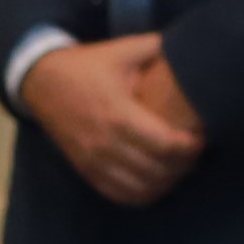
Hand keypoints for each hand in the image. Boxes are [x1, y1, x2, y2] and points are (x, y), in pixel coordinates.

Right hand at [19, 34, 206, 206]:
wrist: (41, 82)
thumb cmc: (87, 65)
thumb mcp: (123, 50)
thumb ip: (158, 48)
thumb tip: (192, 48)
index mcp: (119, 113)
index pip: (165, 144)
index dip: (190, 147)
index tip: (202, 139)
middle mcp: (106, 142)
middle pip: (157, 170)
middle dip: (183, 166)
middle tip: (195, 154)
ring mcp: (94, 160)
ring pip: (140, 188)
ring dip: (166, 183)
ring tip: (178, 168)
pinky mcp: (86, 170)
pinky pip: (119, 195)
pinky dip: (142, 195)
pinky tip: (155, 183)